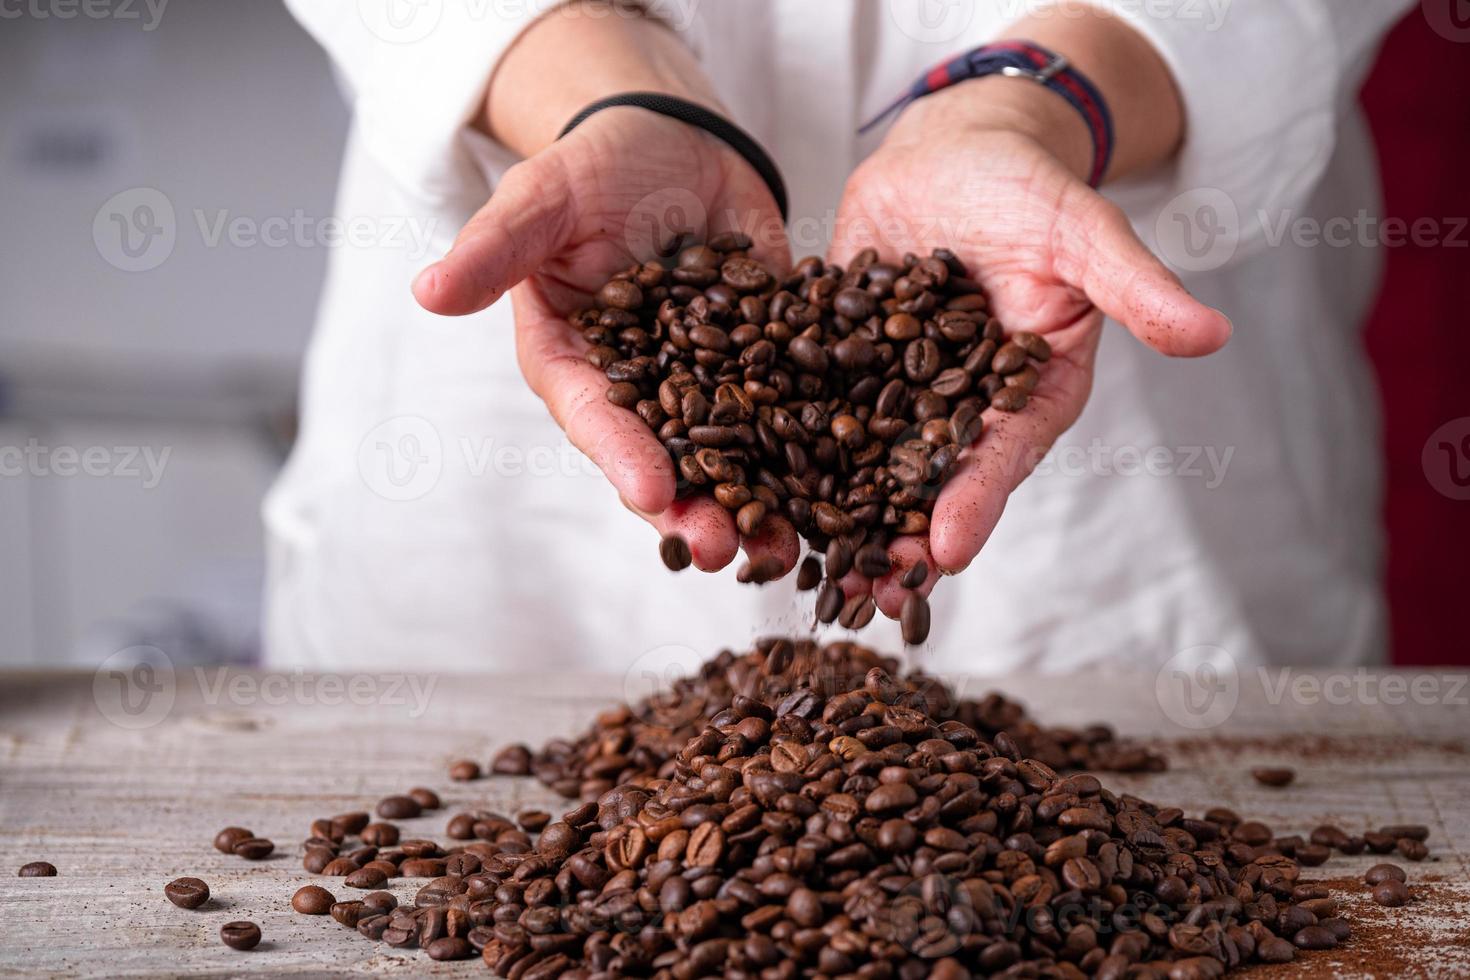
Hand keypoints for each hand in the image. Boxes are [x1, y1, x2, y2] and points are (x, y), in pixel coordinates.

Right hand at [413, 107, 794, 572]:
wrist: (674, 142)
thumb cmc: (593, 168)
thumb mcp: (542, 197)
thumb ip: (496, 247)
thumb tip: (427, 291)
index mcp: (577, 365)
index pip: (595, 419)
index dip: (622, 457)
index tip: (651, 493)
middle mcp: (641, 392)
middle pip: (666, 460)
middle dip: (694, 509)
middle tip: (723, 550)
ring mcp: (707, 385)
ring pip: (733, 455)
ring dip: (760, 503)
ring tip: (789, 547)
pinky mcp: (766, 366)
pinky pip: (794, 412)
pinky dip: (819, 448)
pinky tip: (849, 487)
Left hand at [829, 85, 1231, 618]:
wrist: (958, 149)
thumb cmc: (1031, 186)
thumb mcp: (1085, 230)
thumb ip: (1136, 287)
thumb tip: (1214, 335)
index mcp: (1029, 389)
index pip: (1003, 455)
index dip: (977, 501)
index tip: (944, 551)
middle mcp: (963, 405)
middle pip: (931, 479)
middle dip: (899, 536)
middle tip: (867, 594)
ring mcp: (899, 390)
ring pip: (866, 459)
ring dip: (838, 511)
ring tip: (803, 567)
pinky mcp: (845, 363)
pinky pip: (813, 405)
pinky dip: (783, 442)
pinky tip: (749, 482)